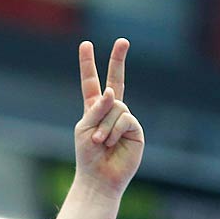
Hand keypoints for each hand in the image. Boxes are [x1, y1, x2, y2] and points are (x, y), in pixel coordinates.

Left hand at [75, 40, 143, 196]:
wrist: (99, 178)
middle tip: (123, 40)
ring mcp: (124, 119)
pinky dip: (113, 130)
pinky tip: (110, 143)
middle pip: (116, 80)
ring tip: (99, 143)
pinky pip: (124, 118)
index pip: (91, 82)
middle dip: (118, 60)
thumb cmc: (87, 156)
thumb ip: (96, 108)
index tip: (85, 44)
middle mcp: (111, 111)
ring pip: (116, 107)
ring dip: (104, 126)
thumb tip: (112, 92)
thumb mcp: (85, 128)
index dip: (88, 64)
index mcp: (94, 109)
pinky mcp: (135, 130)